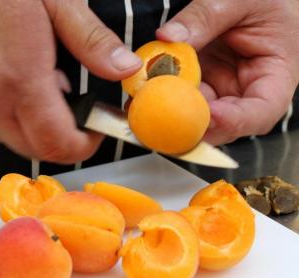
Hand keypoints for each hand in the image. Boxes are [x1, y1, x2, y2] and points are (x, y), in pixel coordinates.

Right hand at [0, 0, 140, 162]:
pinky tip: (4, 80)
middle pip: (36, 149)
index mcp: (20, 78)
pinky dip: (4, 114)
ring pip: (11, 139)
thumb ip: (91, 41)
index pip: (58, 144)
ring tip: (32, 80)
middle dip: (60, 137)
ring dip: (31, 124)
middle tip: (70, 102)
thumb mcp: (52, 1)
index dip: (84, 146)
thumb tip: (123, 68)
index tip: (94, 131)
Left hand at [157, 0, 298, 143]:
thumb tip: (168, 39)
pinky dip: (161, 93)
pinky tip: (144, 89)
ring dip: (170, 109)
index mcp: (275, 75)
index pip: (260, 112)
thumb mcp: (239, 0)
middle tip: (163, 113)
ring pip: (194, 112)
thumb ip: (205, 18)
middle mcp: (246, 89)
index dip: (233, 121)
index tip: (207, 114)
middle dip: (191, 122)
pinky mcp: (199, 81)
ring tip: (147, 98)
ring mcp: (220, 88)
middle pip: (221, 122)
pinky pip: (179, 94)